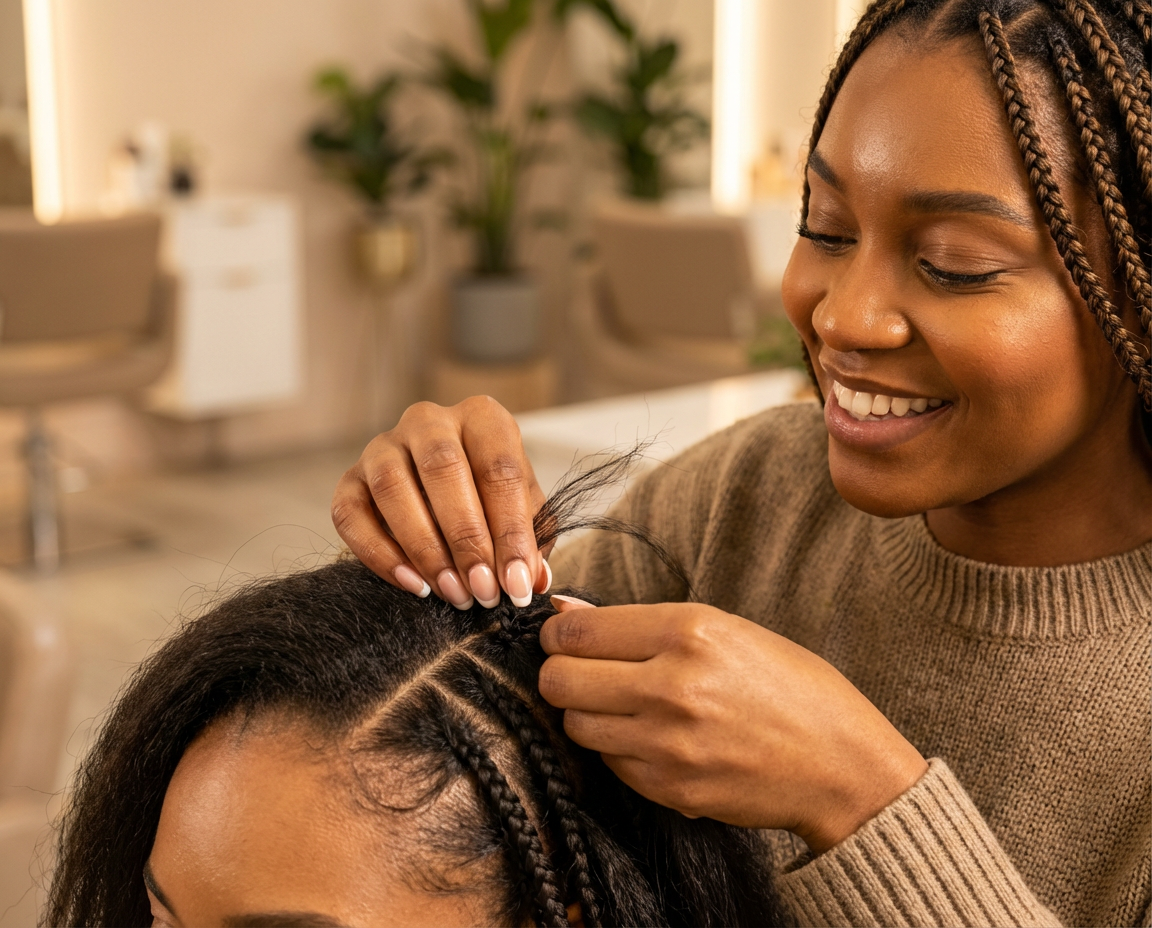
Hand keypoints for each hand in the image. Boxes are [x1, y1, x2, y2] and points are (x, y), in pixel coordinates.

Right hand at [331, 397, 549, 609]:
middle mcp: (428, 421)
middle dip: (466, 538)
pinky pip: (350, 514)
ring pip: (393, 488)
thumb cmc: (492, 499)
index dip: (511, 530)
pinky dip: (379, 554)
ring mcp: (383, 446)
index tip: (518, 582)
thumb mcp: (524, 510)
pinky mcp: (350, 478)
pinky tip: (413, 584)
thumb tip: (532, 581)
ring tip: (453, 593)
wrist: (443, 495)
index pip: (499, 468)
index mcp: (481, 417)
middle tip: (483, 590)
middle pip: (443, 468)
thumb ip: (532, 540)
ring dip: (425, 548)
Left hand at [539, 599, 927, 852]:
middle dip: (560, 673)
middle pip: (559, 680)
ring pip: (575, 726)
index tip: (561, 636)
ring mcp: (667, 744)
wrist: (840, 764)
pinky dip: (617, 749)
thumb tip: (566, 612)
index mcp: (688, 632)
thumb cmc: (790, 687)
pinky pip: (609, 763)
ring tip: (618, 705)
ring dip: (585, 713)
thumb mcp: (725, 630)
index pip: (577, 631)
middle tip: (579, 671)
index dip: (556, 632)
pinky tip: (649, 738)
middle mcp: (672, 686)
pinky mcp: (669, 789)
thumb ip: (640, 623)